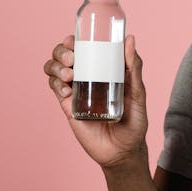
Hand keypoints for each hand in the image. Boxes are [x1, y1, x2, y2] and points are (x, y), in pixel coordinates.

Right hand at [43, 34, 148, 167]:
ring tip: (69, 75)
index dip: (74, 39)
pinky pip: (55, 88)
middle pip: (64, 54)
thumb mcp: (138, 93)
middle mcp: (87, 76)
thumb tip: (130, 39)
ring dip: (56, 65)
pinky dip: (55, 84)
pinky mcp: (68, 106)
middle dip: (62, 51)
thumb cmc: (135, 122)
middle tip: (73, 59)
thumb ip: (134, 68)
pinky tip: (66, 89)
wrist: (123, 151)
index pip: (84, 47)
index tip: (75, 39)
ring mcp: (76, 90)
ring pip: (54, 68)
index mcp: (102, 69)